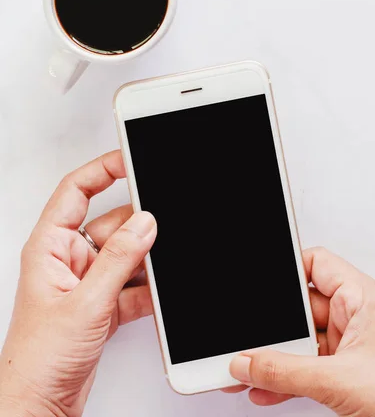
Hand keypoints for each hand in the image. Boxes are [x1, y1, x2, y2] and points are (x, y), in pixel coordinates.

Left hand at [0, 150, 156, 416]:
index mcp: (50, 246)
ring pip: (126, 255)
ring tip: (157, 271)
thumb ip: (119, 260)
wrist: (40, 406)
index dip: (103, 170)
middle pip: (112, 224)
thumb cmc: (38, 360)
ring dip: (144, 264)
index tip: (131, 159)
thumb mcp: (85, 303)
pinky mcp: (103, 304)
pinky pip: (133, 283)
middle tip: (159, 232)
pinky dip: (147, 290)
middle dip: (137, 231)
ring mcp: (87, 282)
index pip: (77, 190)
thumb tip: (145, 223)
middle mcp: (68, 259)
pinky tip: (156, 296)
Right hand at [229, 247, 374, 415]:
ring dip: (273, 358)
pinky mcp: (346, 373)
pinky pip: (305, 368)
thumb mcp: (339, 381)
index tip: (260, 282)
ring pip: (300, 342)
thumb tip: (247, 362)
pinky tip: (265, 387)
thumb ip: (286, 372)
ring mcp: (351, 346)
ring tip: (248, 368)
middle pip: (301, 308)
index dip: (288, 269)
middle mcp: (357, 318)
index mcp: (363, 299)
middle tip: (250, 339)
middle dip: (273, 328)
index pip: (317, 264)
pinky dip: (284, 378)